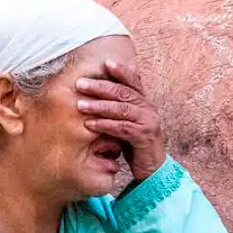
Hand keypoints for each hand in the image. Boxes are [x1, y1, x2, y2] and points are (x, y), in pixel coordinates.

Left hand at [75, 59, 165, 182]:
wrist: (152, 169)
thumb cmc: (135, 145)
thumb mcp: (126, 123)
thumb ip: (117, 109)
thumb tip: (93, 94)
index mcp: (145, 103)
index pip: (134, 81)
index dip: (122, 71)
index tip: (106, 62)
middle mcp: (149, 109)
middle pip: (124, 92)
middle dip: (101, 87)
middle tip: (81, 84)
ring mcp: (149, 122)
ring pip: (122, 109)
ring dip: (99, 105)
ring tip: (80, 104)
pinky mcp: (145, 137)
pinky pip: (122, 127)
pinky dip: (105, 124)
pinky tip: (90, 124)